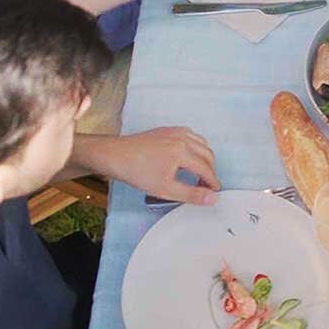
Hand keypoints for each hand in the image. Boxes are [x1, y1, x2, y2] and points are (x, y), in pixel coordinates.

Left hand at [96, 126, 220, 203]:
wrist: (114, 156)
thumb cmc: (135, 171)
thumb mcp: (165, 189)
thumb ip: (191, 194)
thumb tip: (211, 198)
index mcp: (183, 151)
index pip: (206, 168)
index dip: (213, 182)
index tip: (214, 191)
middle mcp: (182, 137)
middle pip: (207, 154)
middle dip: (211, 170)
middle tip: (207, 185)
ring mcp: (174, 131)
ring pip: (201, 143)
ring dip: (205, 157)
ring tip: (199, 173)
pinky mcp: (167, 130)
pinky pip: (191, 136)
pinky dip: (196, 147)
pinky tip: (188, 157)